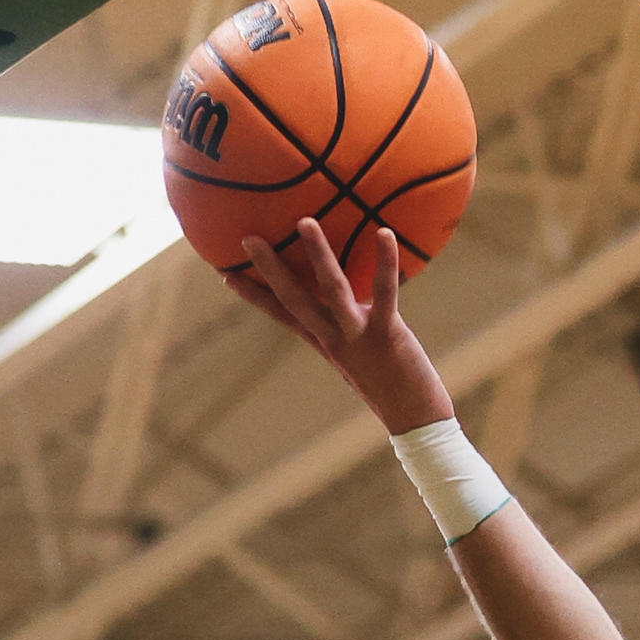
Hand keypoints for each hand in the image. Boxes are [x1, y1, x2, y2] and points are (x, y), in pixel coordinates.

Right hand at [229, 220, 452, 436]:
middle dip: (269, 269)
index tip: (224, 272)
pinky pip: (385, 293)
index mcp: (324, 341)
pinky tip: (383, 232)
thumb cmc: (392, 384)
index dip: (253, 294)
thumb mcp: (362, 354)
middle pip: (294, 299)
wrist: (415, 418)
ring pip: (332, 290)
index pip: (281, 314)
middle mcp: (334, 338)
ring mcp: (358, 336)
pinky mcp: (388, 334)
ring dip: (317, 255)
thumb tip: (353, 304)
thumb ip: (350, 328)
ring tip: (304, 221)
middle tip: (246, 238)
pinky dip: (385, 262)